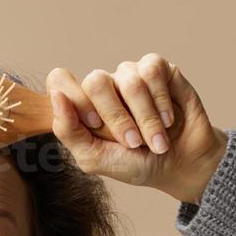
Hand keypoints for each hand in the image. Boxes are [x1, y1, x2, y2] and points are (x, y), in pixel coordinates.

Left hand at [45, 54, 227, 202]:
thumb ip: (68, 131)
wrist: (178, 166)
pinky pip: (152, 72)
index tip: (94, 124)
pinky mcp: (158, 69)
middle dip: (118, 118)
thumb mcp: (95, 159)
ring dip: (146, 119)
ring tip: (156, 141)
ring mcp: (130, 75)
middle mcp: (104, 86)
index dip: (75, 99)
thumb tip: (56, 97)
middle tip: (132, 143)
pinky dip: (161, 102)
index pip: (59, 79)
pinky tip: (167, 119)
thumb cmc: (134, 164)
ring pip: (129, 80)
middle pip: (96, 81)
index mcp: (82, 105)